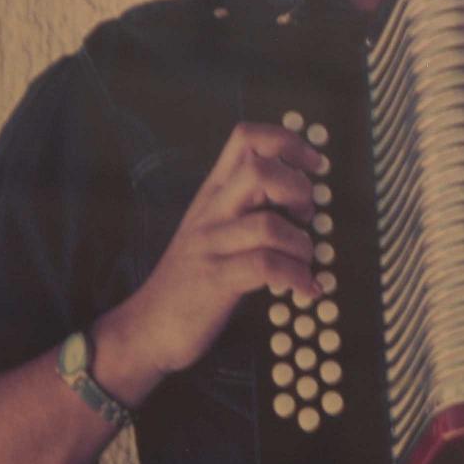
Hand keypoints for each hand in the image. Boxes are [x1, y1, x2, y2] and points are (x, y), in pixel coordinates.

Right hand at [96, 122, 325, 401]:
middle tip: (305, 217)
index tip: (315, 165)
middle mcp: (212, 211)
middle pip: (259, 169)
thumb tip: (299, 189)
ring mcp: (211, 245)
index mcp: (214, 192)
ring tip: (304, 264)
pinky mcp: (215, 280)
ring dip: (302, 245)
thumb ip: (249, 203)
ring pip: (269, 224)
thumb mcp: (216, 227)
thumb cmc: (194, 277)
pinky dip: (298, 278)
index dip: (288, 142)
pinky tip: (305, 289)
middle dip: (299, 189)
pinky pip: (267, 267)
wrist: (148, 325)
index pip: (246, 138)